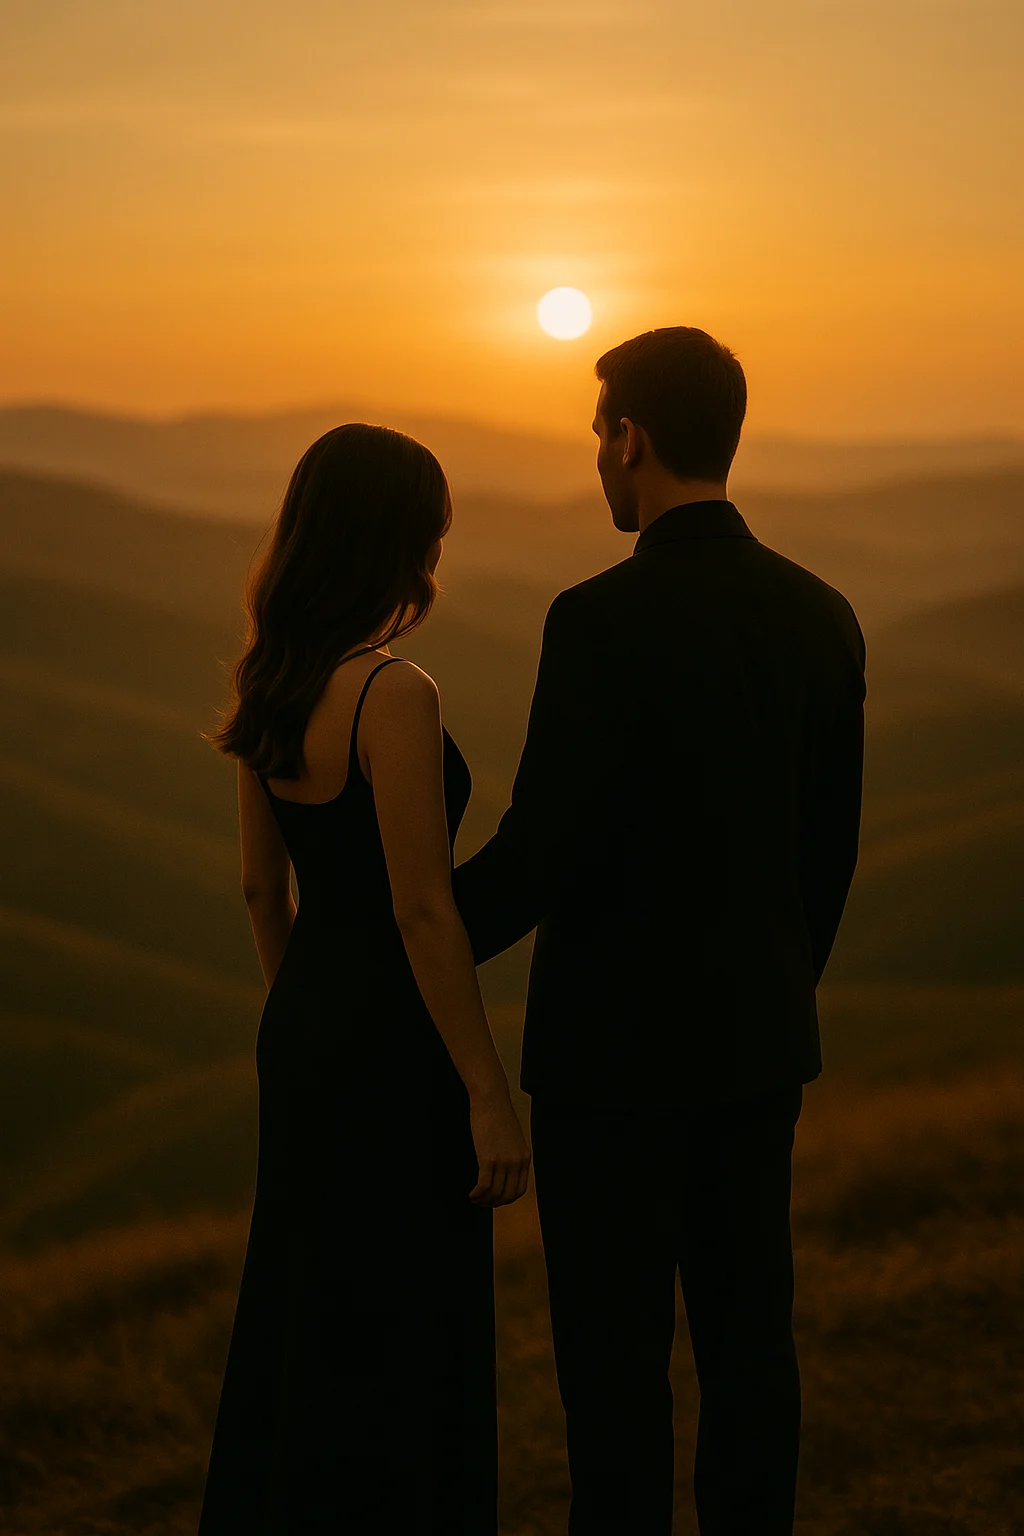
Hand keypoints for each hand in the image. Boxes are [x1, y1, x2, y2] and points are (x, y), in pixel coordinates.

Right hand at [468, 1088, 530, 1206]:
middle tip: (483, 1203)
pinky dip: (477, 1194)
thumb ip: (512, 1155)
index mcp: (524, 1158)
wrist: (491, 1100)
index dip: (506, 1199)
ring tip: (475, 1199)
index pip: (520, 1190)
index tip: (496, 1200)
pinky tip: (471, 1194)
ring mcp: (503, 1161)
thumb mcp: (513, 1138)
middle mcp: (516, 1162)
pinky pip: (483, 1186)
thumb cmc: (498, 1115)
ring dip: (483, 1200)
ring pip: (494, 1193)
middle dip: (494, 1203)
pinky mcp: (488, 1159)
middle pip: (507, 1195)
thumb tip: (503, 1171)